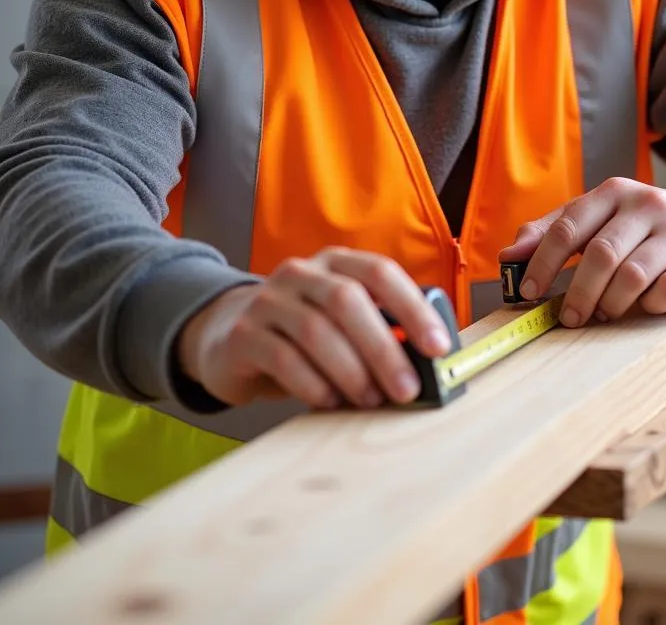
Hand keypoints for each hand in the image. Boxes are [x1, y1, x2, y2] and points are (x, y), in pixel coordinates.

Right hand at [176, 249, 452, 409]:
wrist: (228, 335)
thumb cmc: (302, 332)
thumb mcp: (341, 320)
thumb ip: (378, 330)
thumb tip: (425, 364)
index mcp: (336, 263)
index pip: (380, 273)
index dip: (413, 308)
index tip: (438, 347)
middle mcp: (301, 273)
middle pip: (349, 301)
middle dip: (384, 349)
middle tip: (407, 389)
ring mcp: (267, 300)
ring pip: (316, 330)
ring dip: (351, 371)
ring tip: (371, 400)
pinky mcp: (242, 334)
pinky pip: (282, 358)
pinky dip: (313, 384)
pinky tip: (330, 402)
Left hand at [498, 179, 665, 327]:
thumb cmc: (651, 228)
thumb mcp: (604, 218)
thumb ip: (556, 231)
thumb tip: (509, 255)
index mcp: (616, 193)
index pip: (569, 226)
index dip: (543, 262)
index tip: (528, 292)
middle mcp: (648, 205)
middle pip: (600, 254)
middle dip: (578, 293)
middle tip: (569, 318)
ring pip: (633, 274)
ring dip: (611, 302)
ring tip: (604, 315)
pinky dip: (651, 305)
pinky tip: (646, 308)